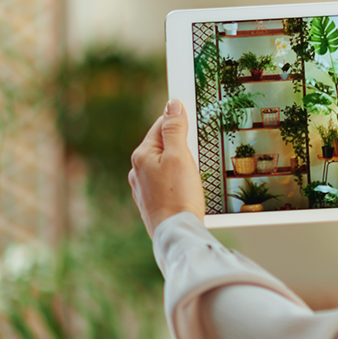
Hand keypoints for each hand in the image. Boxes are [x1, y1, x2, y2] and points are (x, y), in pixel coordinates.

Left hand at [129, 99, 204, 236]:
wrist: (176, 234)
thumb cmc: (178, 195)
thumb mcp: (180, 156)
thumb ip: (175, 129)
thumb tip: (172, 104)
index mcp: (142, 155)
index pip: (161, 124)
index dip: (180, 119)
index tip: (197, 117)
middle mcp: (138, 170)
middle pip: (163, 145)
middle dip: (182, 144)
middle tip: (199, 151)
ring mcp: (143, 188)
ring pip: (165, 164)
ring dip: (181, 163)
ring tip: (196, 173)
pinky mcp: (152, 202)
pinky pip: (167, 182)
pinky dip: (178, 180)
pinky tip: (189, 188)